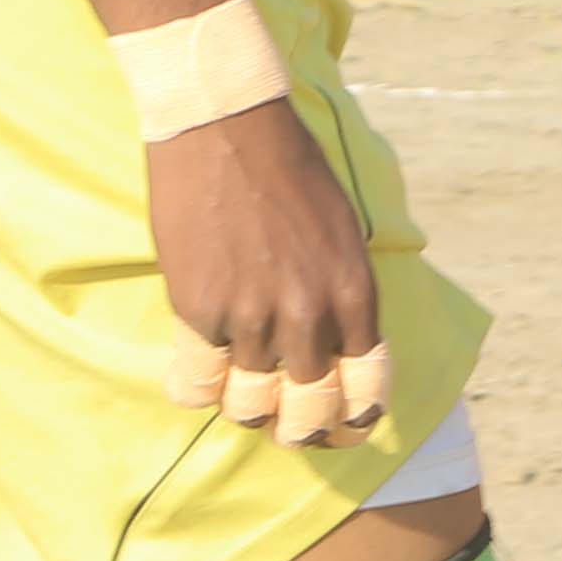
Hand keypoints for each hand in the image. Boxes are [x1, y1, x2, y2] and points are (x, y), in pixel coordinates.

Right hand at [146, 100, 388, 442]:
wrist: (227, 129)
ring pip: (248, 405)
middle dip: (298, 431)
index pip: (365, 391)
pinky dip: (197, 387)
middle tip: (285, 427)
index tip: (341, 431)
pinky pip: (196, 382)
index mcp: (355, 293)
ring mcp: (250, 317)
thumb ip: (342, 296)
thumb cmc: (290, 171)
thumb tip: (336, 350)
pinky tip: (197, 374)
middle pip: (306, 414)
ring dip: (244, 407)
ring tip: (238, 392)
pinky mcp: (198, 311)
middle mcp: (308, 315)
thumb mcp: (342, 235)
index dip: (352, 422)